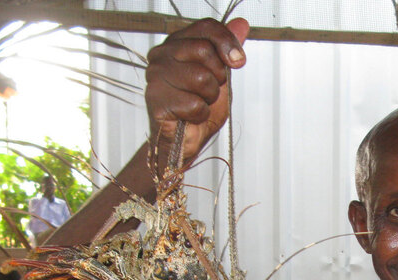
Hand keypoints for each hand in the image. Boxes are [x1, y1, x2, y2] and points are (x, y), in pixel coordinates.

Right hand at [145, 17, 248, 165]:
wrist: (186, 138)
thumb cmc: (199, 104)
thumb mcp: (221, 73)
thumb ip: (228, 48)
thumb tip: (242, 23)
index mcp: (177, 43)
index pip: (206, 27)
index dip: (227, 42)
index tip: (238, 61)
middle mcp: (162, 55)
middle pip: (204, 51)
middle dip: (218, 76)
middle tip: (209, 89)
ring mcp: (155, 76)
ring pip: (201, 78)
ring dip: (209, 97)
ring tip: (198, 102)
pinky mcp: (155, 100)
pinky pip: (194, 104)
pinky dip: (200, 114)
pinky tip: (189, 116)